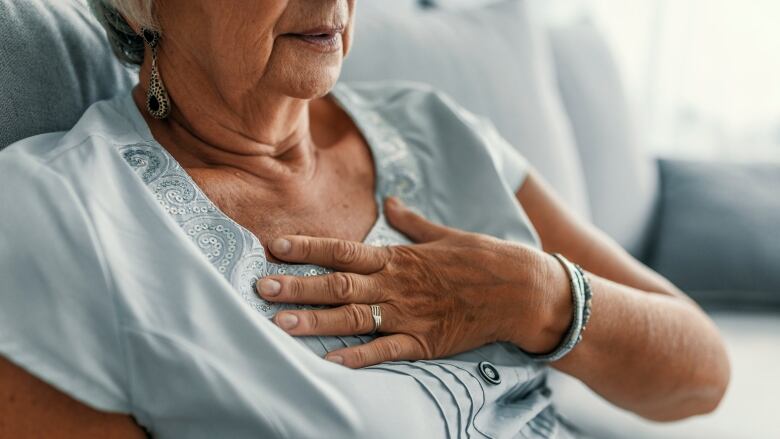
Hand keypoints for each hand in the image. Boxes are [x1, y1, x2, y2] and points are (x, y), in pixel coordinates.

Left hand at [256, 197, 570, 367]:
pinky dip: (358, 358)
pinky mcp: (425, 342)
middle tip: (261, 288)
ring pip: (354, 318)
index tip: (275, 246)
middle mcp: (396, 285)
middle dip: (298, 286)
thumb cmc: (483, 258)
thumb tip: (391, 200)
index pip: (343, 249)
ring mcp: (409, 315)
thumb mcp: (445, 234)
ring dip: (315, 322)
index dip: (307, 247)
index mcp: (398, 257)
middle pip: (338, 285)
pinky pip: (386, 352)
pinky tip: (329, 363)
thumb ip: (412, 222)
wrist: (521, 290)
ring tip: (280, 324)